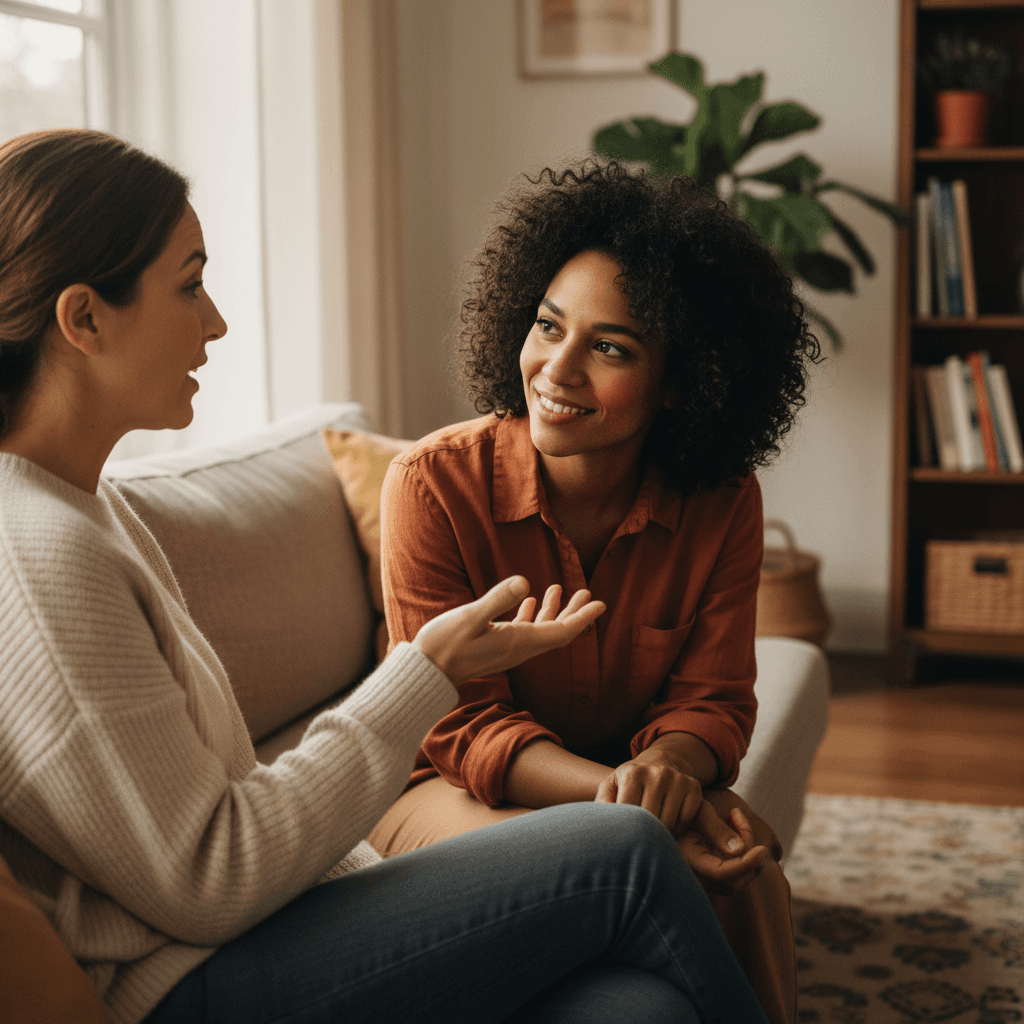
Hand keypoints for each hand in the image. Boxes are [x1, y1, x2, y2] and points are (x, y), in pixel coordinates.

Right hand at [412, 577, 604, 684]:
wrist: (426, 671)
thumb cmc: (444, 645)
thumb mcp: (470, 617)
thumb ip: (496, 599)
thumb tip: (524, 582)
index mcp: (518, 642)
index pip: (561, 632)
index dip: (582, 618)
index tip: (600, 603)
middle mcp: (517, 649)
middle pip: (556, 632)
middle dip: (574, 613)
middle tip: (587, 593)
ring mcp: (506, 649)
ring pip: (539, 631)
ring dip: (552, 611)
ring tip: (559, 589)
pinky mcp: (495, 647)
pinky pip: (522, 632)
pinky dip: (530, 616)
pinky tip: (526, 600)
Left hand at [594, 748, 705, 836]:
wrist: (659, 761)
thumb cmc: (630, 780)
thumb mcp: (612, 785)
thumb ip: (603, 803)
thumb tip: (603, 820)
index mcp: (633, 773)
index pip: (628, 813)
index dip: (626, 828)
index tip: (624, 833)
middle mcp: (657, 773)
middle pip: (650, 820)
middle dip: (644, 833)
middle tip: (639, 835)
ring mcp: (677, 779)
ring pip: (669, 823)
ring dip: (661, 832)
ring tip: (653, 829)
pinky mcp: (694, 786)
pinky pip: (685, 819)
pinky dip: (678, 828)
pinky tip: (669, 823)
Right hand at [679, 792, 772, 895]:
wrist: (668, 812)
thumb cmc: (682, 807)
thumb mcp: (699, 811)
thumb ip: (718, 830)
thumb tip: (741, 851)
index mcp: (688, 860)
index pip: (721, 874)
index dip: (745, 865)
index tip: (762, 849)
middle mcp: (694, 876)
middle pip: (732, 883)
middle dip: (749, 859)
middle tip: (742, 822)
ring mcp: (702, 878)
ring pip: (735, 881)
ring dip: (747, 854)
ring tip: (736, 818)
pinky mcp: (710, 875)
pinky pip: (733, 874)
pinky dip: (742, 853)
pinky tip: (734, 825)